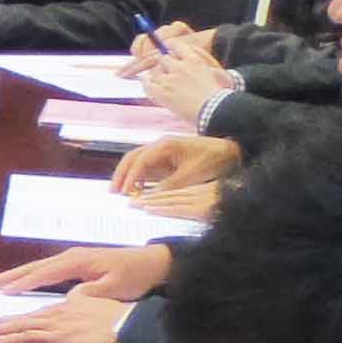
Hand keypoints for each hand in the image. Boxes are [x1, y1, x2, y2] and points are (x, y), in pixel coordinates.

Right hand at [0, 242, 167, 302]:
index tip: (4, 293)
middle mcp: (71, 257)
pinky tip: (24, 282)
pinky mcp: (77, 264)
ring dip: (18, 276)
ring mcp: (73, 259)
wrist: (153, 263)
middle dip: (11, 276)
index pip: (44, 274)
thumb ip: (90, 293)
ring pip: (39, 268)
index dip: (24, 284)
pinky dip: (32, 276)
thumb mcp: (114, 287)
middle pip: (35, 267)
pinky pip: (47, 271)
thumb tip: (69, 298)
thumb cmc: (135, 276)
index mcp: (77, 262)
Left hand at [0, 294, 130, 342]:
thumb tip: (77, 297)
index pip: (42, 311)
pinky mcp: (58, 335)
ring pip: (23, 324)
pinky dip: (13, 337)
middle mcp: (60, 310)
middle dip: (5, 321)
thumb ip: (86, 301)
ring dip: (1, 329)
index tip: (12, 319)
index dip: (25, 316)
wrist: (129, 326)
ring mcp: (58, 322)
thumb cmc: (122, 318)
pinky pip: (30, 336)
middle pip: (27, 316)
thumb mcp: (102, 304)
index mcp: (71, 303)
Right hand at [115, 134, 239, 197]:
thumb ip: (168, 186)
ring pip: (136, 160)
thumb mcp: (190, 175)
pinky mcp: (166, 157)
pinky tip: (136, 189)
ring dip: (127, 175)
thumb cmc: (211, 160)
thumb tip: (148, 198)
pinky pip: (146, 165)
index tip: (124, 192)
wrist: (228, 150)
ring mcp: (161, 150)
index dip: (130, 177)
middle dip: (121, 174)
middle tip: (113, 192)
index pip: (140, 161)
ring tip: (120, 191)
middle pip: (132, 157)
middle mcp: (159, 145)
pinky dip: (138, 176)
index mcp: (164, 145)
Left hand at [136, 47, 229, 126]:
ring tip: (164, 85)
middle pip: (162, 58)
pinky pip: (147, 84)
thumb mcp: (214, 71)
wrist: (215, 110)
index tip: (168, 50)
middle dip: (164, 65)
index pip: (175, 44)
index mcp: (194, 60)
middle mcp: (180, 67)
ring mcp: (169, 80)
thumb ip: (201, 62)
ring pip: (154, 71)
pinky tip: (154, 90)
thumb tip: (187, 59)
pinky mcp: (162, 93)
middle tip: (168, 74)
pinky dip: (148, 86)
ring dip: (156, 77)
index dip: (170, 48)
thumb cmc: (217, 95)